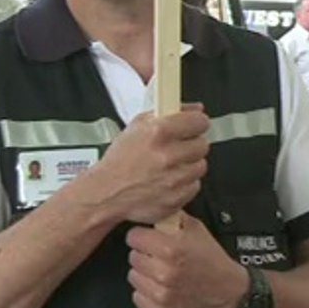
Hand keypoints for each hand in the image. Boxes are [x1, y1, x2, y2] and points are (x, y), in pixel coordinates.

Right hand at [83, 104, 208, 224]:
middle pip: (202, 145)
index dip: (196, 123)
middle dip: (191, 145)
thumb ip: (168, 112)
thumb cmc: (119, 161)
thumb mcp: (137, 126)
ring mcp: (174, 178)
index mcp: (159, 132)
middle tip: (177, 148)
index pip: (199, 122)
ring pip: (200, 166)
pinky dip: (184, 184)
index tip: (194, 126)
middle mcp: (168, 155)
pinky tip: (168, 180)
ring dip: (188, 165)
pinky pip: (194, 186)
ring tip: (170, 165)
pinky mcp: (176, 197)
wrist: (106, 192)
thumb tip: (195, 109)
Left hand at [126, 213, 247, 307]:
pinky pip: (138, 297)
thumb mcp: (197, 230)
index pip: (134, 237)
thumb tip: (157, 205)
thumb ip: (173, 217)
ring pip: (134, 277)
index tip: (147, 239)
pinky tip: (161, 287)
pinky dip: (147, 293)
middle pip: (133, 257)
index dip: (142, 236)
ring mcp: (161, 294)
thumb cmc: (214, 263)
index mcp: (172, 250)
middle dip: (144, 254)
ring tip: (161, 272)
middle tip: (159, 257)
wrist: (229, 293)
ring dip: (144, 274)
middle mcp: (164, 273)